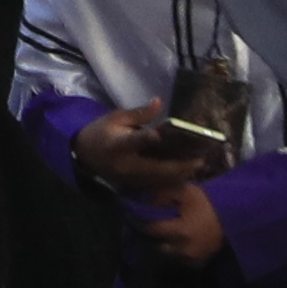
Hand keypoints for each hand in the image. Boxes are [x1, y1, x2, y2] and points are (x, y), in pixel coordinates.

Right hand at [70, 105, 209, 194]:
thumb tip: (159, 102)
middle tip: (200, 159)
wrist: (86, 157)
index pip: (132, 141)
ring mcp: (131, 178)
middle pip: (155, 167)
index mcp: (117, 144)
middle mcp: (125, 164)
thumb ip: (139, 114)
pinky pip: (158, 184)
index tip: (158, 135)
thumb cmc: (101, 132)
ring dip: (180, 174)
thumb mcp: (116, 117)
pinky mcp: (135, 185)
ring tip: (199, 166)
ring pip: (160, 179)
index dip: (144, 138)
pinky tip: (187, 173)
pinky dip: (173, 179)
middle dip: (179, 165)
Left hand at [126, 178, 225, 266]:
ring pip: (168, 255)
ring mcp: (192, 259)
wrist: (231, 216)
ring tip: (160, 235)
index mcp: (181, 231)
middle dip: (152, 237)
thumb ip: (162, 195)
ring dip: (163, 246)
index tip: (135, 215)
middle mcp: (184, 249)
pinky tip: (174, 242)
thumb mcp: (183, 191)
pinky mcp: (198, 263)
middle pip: (157, 246)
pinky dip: (175, 252)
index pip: (152, 230)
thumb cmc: (206, 202)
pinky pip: (180, 260)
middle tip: (147, 226)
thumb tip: (146, 203)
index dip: (142, 222)